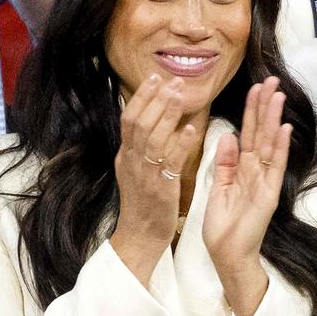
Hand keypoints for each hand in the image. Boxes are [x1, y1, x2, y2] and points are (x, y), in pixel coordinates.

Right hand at [110, 75, 198, 284]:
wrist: (140, 238)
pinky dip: (179, 144)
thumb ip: (139, 147)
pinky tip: (190, 129)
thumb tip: (144, 119)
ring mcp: (144, 175)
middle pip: (138, 122)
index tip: (155, 77)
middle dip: (155, 98)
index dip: (141, 96)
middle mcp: (131, 161)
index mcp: (126, 156)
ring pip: (152, 138)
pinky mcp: (160, 189)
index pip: (129, 118)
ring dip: (166, 114)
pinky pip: (169, 163)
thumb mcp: (135, 171)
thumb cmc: (144, 204)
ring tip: (180, 94)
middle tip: (172, 79)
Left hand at [204, 78, 291, 315]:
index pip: (249, 133)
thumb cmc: (222, 226)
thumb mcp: (218, 188)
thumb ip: (224, 162)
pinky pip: (274, 167)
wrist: (226, 254)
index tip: (255, 87)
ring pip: (269, 144)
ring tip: (278, 96)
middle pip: (261, 133)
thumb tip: (228, 135)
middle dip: (266, 106)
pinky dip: (279, 148)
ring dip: (274, 120)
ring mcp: (265, 181)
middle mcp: (257, 171)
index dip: (251, 111)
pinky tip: (283, 129)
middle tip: (272, 80)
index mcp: (242, 169)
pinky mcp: (269, 194)